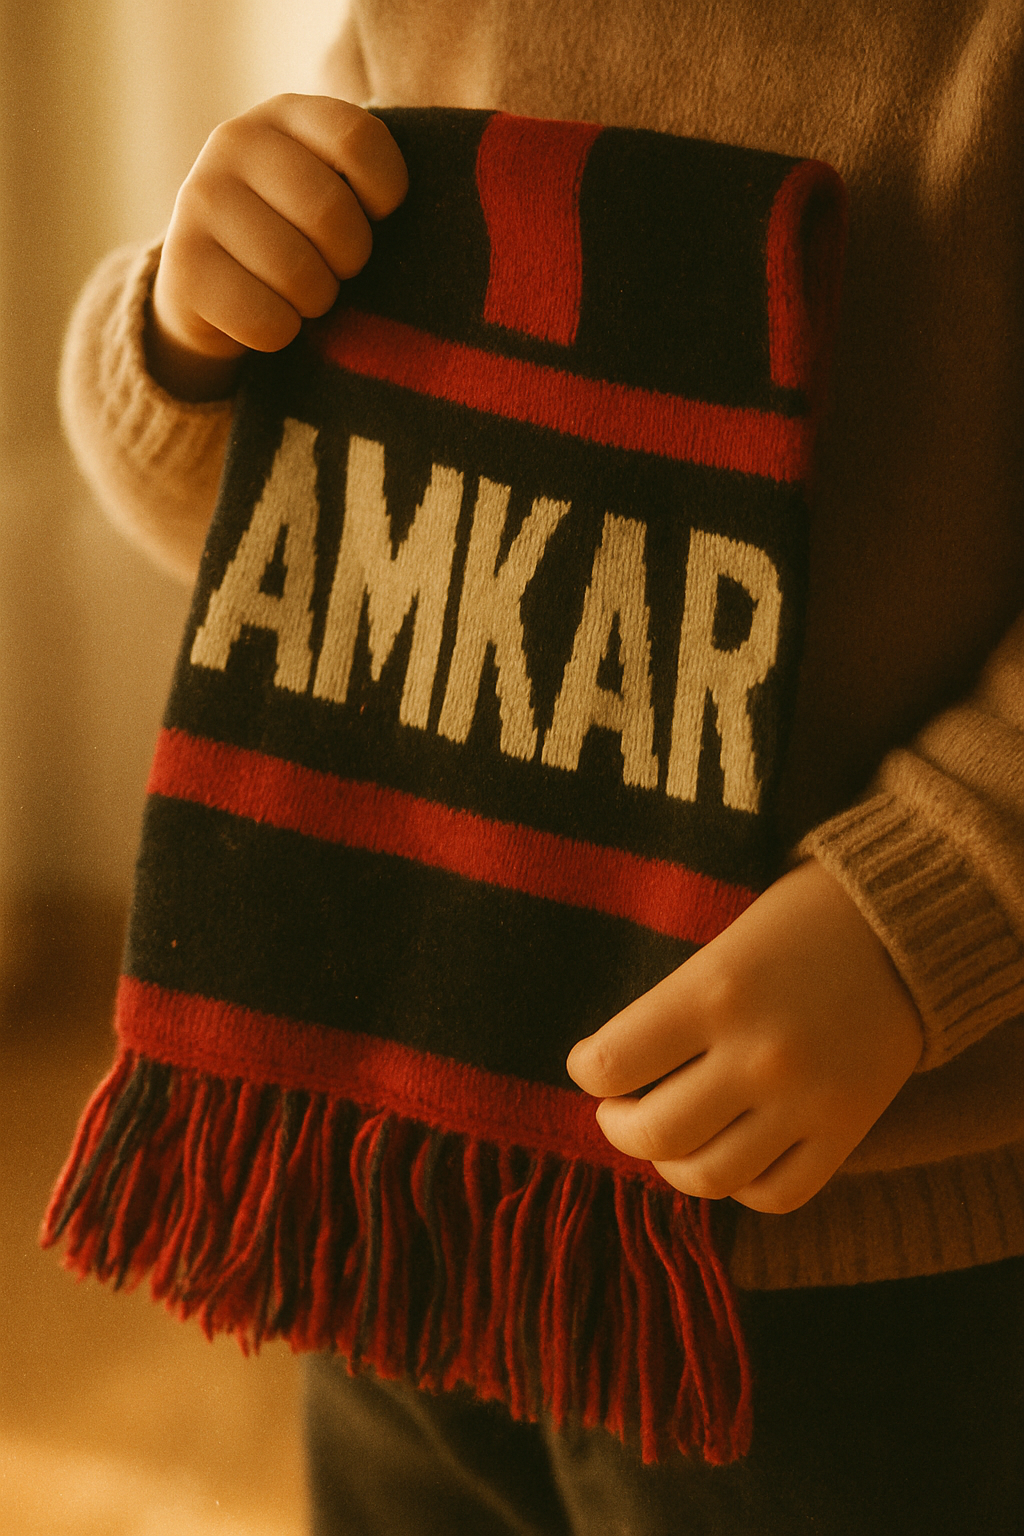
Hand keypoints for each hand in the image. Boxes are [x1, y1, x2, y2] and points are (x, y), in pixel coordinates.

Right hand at [146, 95, 407, 399]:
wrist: (209, 287)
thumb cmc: (299, 237)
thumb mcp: (334, 192)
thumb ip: (372, 185)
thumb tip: (450, 219)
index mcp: (287, 115)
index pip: (359, 141)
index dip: (386, 193)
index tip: (380, 217)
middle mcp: (235, 143)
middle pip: (331, 214)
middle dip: (349, 262)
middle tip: (337, 269)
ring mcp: (199, 200)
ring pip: (298, 275)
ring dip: (315, 302)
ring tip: (301, 293)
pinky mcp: (183, 266)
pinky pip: (266, 322)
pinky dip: (281, 335)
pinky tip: (268, 317)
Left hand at [566, 859, 923, 1212]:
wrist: (903, 929)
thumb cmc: (795, 927)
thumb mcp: (721, 948)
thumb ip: (671, 1012)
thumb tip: (611, 1079)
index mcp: (713, 992)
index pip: (610, 1065)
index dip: (588, 1071)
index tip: (594, 1066)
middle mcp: (757, 1054)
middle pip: (653, 1134)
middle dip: (619, 1127)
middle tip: (622, 1110)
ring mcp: (805, 1101)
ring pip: (708, 1177)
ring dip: (672, 1163)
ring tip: (672, 1135)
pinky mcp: (846, 1132)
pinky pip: (774, 1194)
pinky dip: (740, 1184)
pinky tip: (732, 1151)